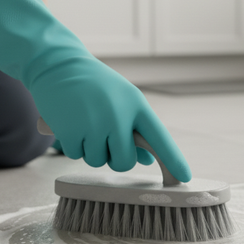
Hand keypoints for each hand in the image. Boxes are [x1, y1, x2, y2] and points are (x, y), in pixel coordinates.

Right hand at [0, 0, 190, 179]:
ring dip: (91, 151)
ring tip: (85, 124)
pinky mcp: (71, 130)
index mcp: (136, 105)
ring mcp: (94, 124)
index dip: (173, 159)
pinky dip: (73, 145)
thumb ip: (136, 128)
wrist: (58, 65)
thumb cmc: (95, 86)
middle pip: (125, 161)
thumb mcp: (122, 100)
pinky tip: (71, 124)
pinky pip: (76, 155)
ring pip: (98, 161)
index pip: (159, 138)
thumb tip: (148, 160)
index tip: (185, 178)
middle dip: (115, 158)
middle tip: (106, 142)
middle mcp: (118, 116)